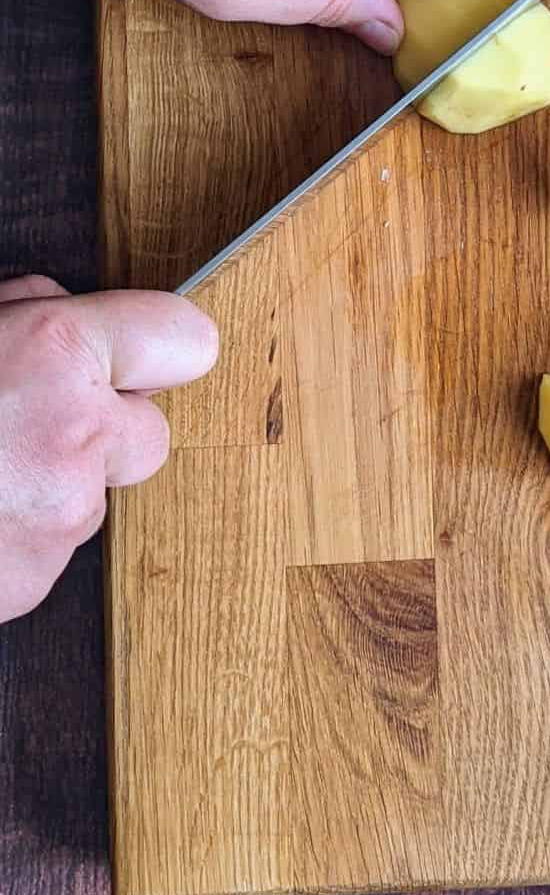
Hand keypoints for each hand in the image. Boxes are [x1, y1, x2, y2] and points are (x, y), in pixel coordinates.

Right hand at [0, 276, 217, 623]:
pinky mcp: (31, 585)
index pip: (188, 337)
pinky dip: (16, 540)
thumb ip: (25, 312)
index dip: (161, 349)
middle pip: (150, 434)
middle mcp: (78, 434)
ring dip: (49, 490)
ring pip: (92, 498)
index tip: (147, 356)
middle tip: (25, 427)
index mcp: (56, 353)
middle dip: (102, 433)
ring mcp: (60, 517)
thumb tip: (59, 309)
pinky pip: (49, 551)